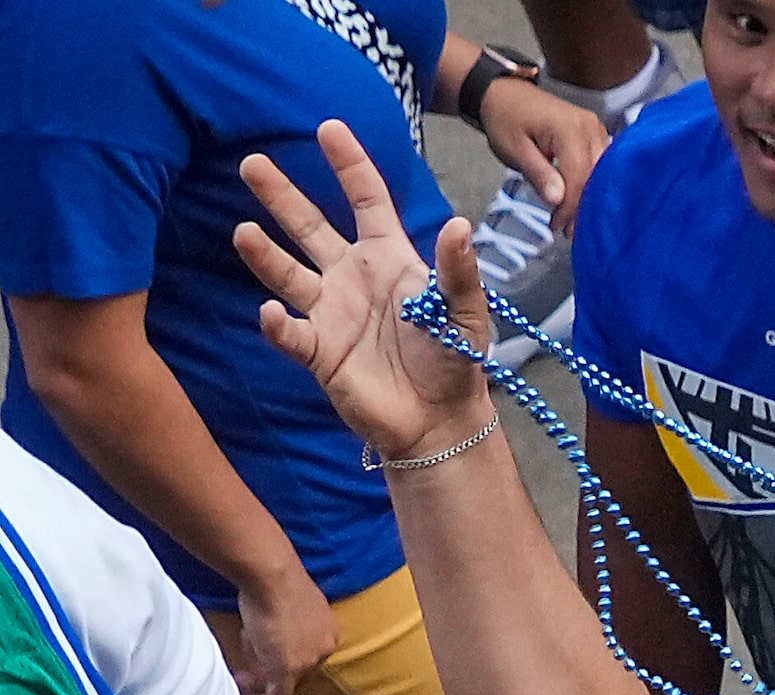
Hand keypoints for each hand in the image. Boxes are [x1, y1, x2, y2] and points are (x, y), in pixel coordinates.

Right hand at [230, 565, 339, 694]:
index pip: (307, 655)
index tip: (263, 660)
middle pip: (299, 672)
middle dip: (272, 674)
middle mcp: (324, 649)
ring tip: (242, 684)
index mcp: (328, 632)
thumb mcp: (283, 607)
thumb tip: (261, 648)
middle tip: (248, 675)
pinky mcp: (288, 670)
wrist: (271, 576)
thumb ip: (280, 630)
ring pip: (287, 683)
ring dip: (263, 686)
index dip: (284, 660)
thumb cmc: (274, 581)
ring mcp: (308, 662)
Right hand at [235, 120, 493, 461]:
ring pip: (287, 274)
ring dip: (263, 254)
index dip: (349, 165)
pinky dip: (277, 324)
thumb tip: (459, 224)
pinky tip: (270, 313)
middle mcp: (351, 278)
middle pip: (309, 226)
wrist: (440, 420)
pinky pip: (290, 333)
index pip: (366, 200)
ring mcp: (330, 313)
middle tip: (252, 162)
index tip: (328, 128)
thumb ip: (457, 270)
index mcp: (388, 259)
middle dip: (281, 196)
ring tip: (243, 230)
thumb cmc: (454, 359)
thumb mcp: (465, 311)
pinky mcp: (319, 352)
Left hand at [474, 81, 609, 238]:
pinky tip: (581, 199)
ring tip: (574, 219)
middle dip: (582, 206)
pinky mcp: (596, 133)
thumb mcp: (515, 149)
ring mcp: (596, 129)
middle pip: (596, 177)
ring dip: (590, 197)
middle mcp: (590, 127)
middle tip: (568, 230)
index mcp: (570, 130)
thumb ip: (538, 174)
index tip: (558, 227)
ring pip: (603, 173)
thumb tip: (558, 200)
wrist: (504, 93)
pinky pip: (602, 164)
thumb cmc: (505, 119)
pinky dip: (593, 184)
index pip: (579, 178)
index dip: (571, 207)